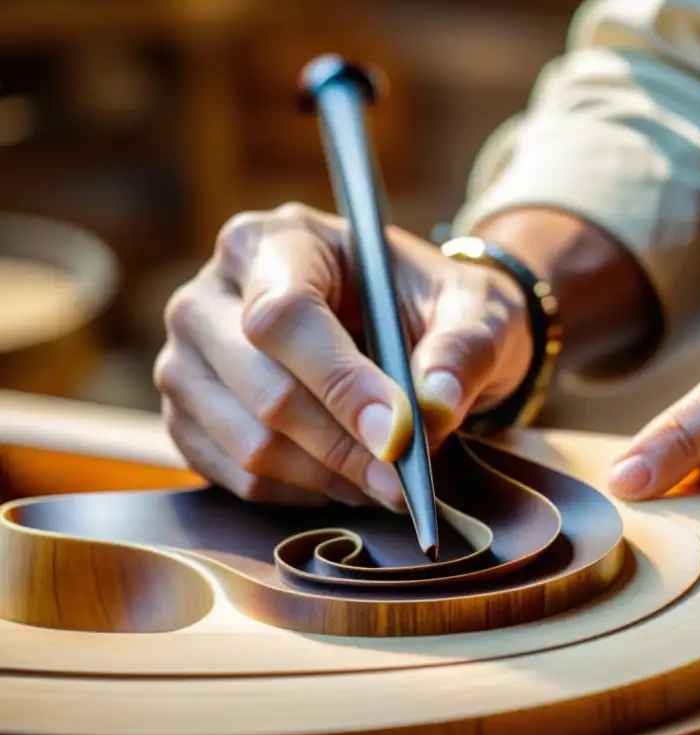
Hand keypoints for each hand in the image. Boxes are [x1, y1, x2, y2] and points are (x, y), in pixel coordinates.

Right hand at [154, 203, 530, 509]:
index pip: (284, 315)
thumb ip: (464, 349)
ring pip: (248, 443)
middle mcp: (211, 295)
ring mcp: (188, 359)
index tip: (399, 436)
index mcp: (276, 241)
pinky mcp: (188, 416)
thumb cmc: (438, 308)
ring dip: (328, 477)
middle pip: (262, 388)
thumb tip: (435, 406)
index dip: (340, 383)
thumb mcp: (477, 311)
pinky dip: (300, 493)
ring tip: (385, 479)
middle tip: (405, 480)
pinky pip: (236, 477)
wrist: (408, 328)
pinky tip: (346, 478)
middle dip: (344, 448)